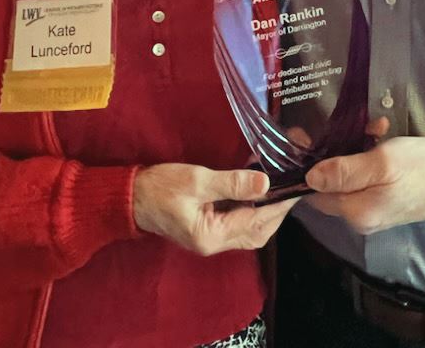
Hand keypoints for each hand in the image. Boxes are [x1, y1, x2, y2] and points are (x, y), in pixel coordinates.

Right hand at [133, 163, 296, 254]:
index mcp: (211, 235)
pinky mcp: (206, 229)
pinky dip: (251, 212)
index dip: (277, 207)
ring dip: (265, 214)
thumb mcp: (197, 180)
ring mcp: (209, 238)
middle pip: (256, 234)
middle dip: (276, 214)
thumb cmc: (160, 187)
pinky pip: (237, 224)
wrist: (130, 198)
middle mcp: (213, 243)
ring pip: (248, 231)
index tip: (294, 190)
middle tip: (290, 190)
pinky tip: (256, 195)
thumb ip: (231, 183)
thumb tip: (265, 185)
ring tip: (278, 191)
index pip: (255, 223)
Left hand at [305, 136, 424, 234]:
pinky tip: (382, 134)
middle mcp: (360, 216)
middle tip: (344, 124)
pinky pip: (366, 174)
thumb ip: (344, 172)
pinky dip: (369, 153)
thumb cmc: (422, 169)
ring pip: (349, 173)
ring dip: (355, 146)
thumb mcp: (381, 163)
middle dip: (335, 149)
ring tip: (374, 126)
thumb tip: (308, 178)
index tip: (302, 137)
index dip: (305, 165)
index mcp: (355, 211)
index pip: (313, 192)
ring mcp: (373, 208)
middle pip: (331, 182)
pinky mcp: (385, 197)